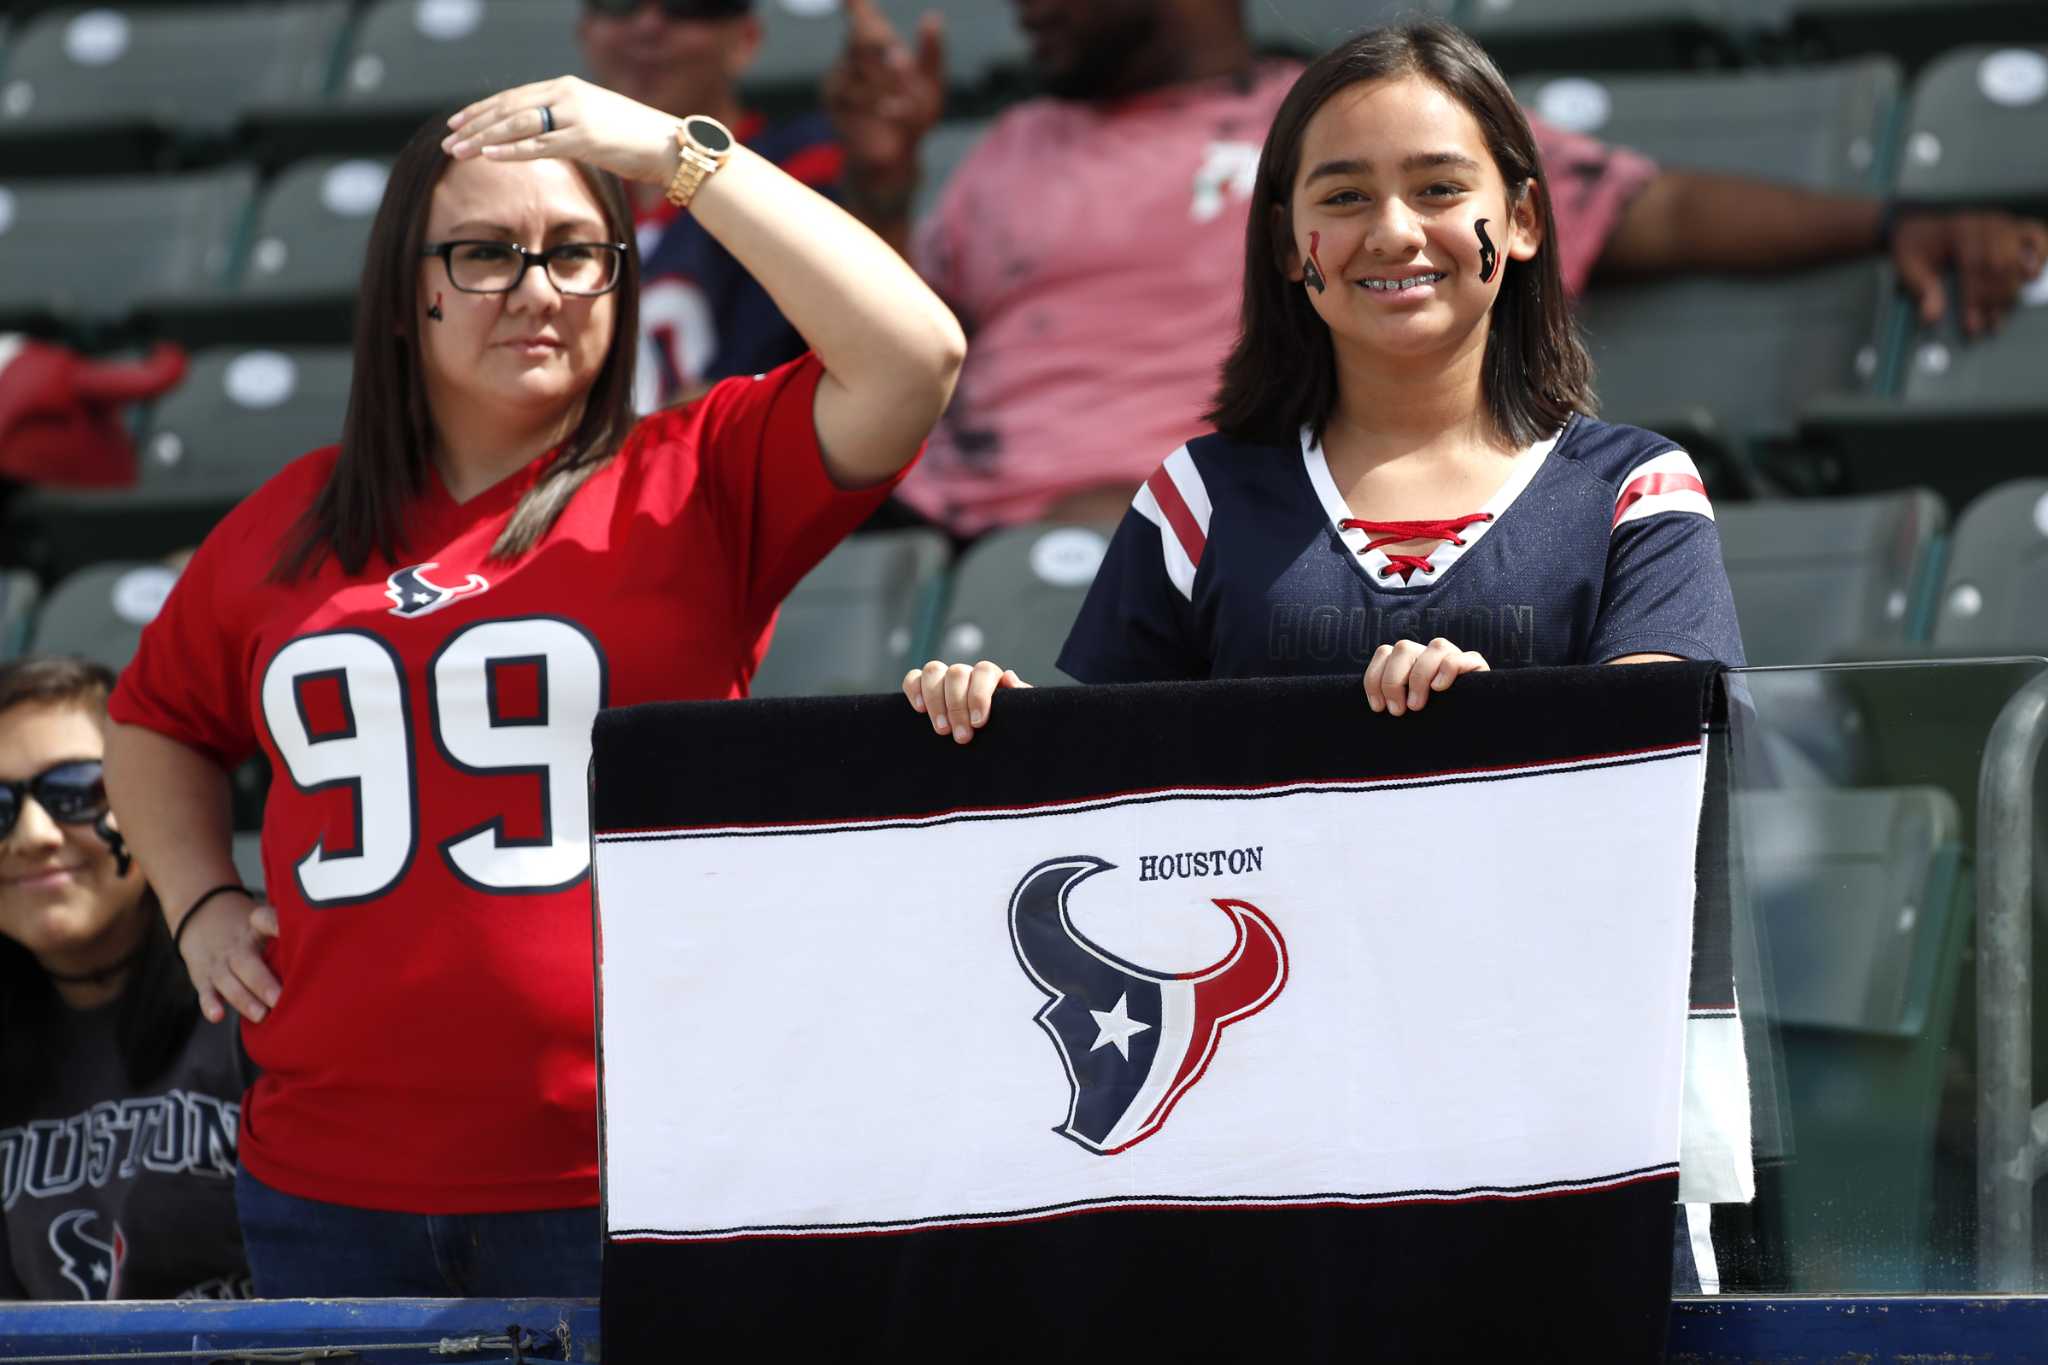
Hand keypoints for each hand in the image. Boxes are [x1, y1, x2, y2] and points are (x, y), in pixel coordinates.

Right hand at [175, 892, 281, 1024]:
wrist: (202, 918)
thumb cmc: (249, 929)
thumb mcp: (266, 922)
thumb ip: (291, 933)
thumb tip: (337, 949)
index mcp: (256, 929)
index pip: (265, 920)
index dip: (275, 924)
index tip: (288, 931)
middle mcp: (237, 946)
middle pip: (247, 963)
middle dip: (263, 982)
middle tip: (279, 999)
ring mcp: (219, 962)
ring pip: (228, 981)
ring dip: (243, 999)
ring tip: (261, 1015)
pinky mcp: (203, 977)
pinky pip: (205, 991)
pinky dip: (209, 1004)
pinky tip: (217, 1016)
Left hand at [444, 76, 679, 186]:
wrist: (669, 146)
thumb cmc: (635, 138)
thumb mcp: (595, 121)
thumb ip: (566, 122)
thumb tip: (542, 136)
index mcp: (567, 87)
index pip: (514, 96)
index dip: (483, 109)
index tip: (458, 122)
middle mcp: (567, 95)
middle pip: (509, 108)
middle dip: (475, 124)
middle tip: (448, 139)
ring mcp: (575, 116)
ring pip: (518, 125)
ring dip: (484, 139)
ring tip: (458, 151)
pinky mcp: (585, 139)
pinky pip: (539, 145)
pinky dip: (511, 151)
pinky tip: (488, 157)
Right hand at [822, 0, 945, 210]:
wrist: (894, 162)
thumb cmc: (913, 120)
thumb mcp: (931, 86)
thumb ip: (933, 54)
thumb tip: (933, 18)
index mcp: (875, 50)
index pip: (863, 17)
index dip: (858, 6)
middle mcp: (852, 59)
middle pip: (863, 37)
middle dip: (886, 49)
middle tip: (905, 64)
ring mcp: (839, 80)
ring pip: (862, 66)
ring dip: (889, 83)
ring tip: (904, 104)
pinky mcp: (834, 102)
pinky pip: (857, 93)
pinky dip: (879, 102)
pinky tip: (893, 113)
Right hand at [904, 660, 1028, 743]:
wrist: (989, 754)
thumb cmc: (1005, 734)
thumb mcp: (1018, 719)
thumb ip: (1021, 698)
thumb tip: (1009, 677)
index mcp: (991, 678)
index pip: (984, 671)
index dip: (979, 695)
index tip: (978, 723)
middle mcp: (966, 675)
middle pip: (957, 673)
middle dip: (957, 707)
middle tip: (962, 737)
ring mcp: (943, 679)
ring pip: (933, 671)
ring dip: (935, 700)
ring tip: (942, 730)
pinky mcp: (922, 688)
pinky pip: (913, 678)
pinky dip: (914, 690)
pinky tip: (920, 710)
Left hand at [1363, 638, 1488, 715]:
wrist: (1468, 735)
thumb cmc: (1430, 727)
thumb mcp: (1405, 714)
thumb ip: (1391, 702)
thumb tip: (1375, 705)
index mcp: (1409, 661)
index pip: (1384, 653)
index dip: (1374, 678)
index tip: (1378, 707)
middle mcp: (1429, 655)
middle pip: (1404, 648)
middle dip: (1393, 681)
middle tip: (1398, 711)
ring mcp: (1454, 657)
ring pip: (1435, 646)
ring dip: (1420, 677)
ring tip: (1416, 706)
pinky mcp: (1475, 667)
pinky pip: (1459, 658)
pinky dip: (1447, 671)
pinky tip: (1439, 689)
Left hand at [1891, 209, 2047, 336]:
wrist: (1918, 224)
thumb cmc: (1915, 245)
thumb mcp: (1909, 266)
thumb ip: (1922, 290)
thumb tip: (1931, 318)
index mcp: (1959, 231)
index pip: (1974, 267)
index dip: (1976, 300)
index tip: (1972, 326)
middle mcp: (1985, 224)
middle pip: (2000, 266)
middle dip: (1994, 301)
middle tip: (1987, 325)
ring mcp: (2001, 224)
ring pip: (2018, 258)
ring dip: (2012, 290)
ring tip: (2000, 313)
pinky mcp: (2011, 226)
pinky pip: (2036, 235)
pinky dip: (2040, 254)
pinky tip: (2031, 276)